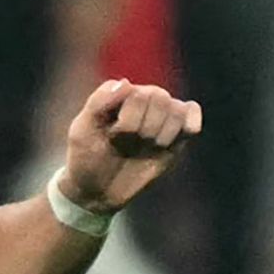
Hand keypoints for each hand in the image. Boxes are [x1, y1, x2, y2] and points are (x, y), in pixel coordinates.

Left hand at [58, 78, 201, 214]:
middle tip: (126, 145)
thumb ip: (99, 102)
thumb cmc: (85, 158)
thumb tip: (127, 83)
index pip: (138, 94)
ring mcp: (159, 116)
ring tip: (143, 147)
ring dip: (160, 135)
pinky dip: (190, 123)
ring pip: (177, 111)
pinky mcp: (175, 134)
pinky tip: (180, 135)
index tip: (110, 137)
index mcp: (119, 93)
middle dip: (143, 129)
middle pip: (160, 99)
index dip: (126, 121)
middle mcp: (142, 99)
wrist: (96, 191)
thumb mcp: (82, 131)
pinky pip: (191, 116)